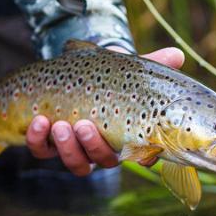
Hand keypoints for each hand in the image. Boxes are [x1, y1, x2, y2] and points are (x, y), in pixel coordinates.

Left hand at [25, 46, 184, 175]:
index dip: (143, 158)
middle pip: (103, 161)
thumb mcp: (126, 67)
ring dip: (67, 147)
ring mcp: (75, 148)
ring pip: (75, 162)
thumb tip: (178, 54)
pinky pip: (41, 151)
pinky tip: (38, 121)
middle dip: (92, 147)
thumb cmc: (105, 74)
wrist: (71, 70)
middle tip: (84, 126)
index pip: (142, 155)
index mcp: (126, 134)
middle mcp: (103, 147)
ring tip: (60, 124)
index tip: (141, 155)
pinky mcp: (47, 144)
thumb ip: (151, 63)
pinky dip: (38, 139)